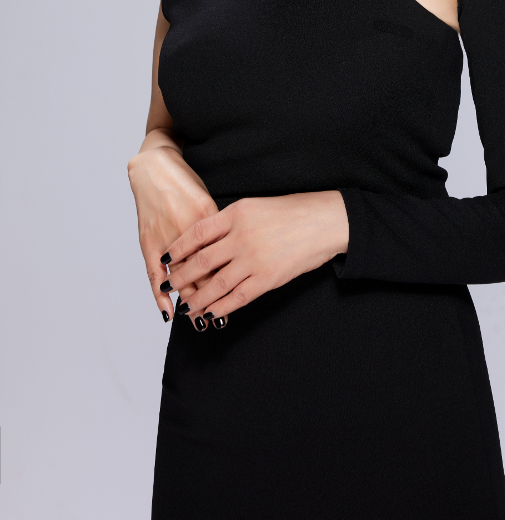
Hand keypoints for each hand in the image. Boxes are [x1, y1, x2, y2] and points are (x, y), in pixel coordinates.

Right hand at [128, 142, 218, 322]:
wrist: (155, 168)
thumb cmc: (186, 185)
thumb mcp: (210, 204)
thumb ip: (222, 228)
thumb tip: (235, 253)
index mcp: (211, 220)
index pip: (225, 258)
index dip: (232, 280)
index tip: (240, 299)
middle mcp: (190, 231)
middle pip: (204, 271)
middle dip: (213, 297)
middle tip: (221, 320)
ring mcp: (167, 236)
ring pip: (182, 277)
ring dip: (190, 301)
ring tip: (199, 322)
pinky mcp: (149, 239)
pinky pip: (154, 273)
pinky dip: (161, 295)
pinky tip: (168, 313)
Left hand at [159, 191, 349, 325]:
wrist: (325, 222)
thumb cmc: (292, 211)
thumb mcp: (255, 206)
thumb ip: (230, 221)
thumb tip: (204, 240)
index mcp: (237, 213)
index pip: (197, 233)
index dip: (178, 248)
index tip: (165, 258)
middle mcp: (242, 236)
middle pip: (201, 261)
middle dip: (181, 276)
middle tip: (168, 285)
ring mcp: (254, 259)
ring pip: (216, 284)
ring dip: (197, 298)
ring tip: (185, 306)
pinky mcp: (268, 278)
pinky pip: (238, 297)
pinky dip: (221, 307)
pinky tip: (210, 313)